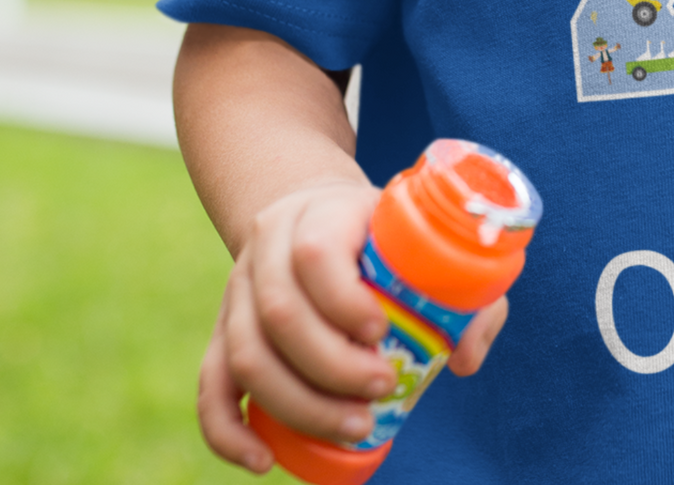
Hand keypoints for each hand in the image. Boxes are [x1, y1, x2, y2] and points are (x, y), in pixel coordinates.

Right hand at [196, 180, 515, 474]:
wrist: (316, 213)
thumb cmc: (382, 236)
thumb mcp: (421, 239)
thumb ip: (462, 291)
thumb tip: (464, 357)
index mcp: (320, 213)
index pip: (316, 253)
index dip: (345, 301)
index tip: (382, 333)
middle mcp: (268, 249)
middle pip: (279, 313)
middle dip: (332, 366)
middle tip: (382, 390)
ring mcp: (238, 291)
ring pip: (245, 354)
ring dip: (297, 403)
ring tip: (353, 426)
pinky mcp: (221, 332)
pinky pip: (209, 386)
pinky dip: (228, 430)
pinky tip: (262, 461)